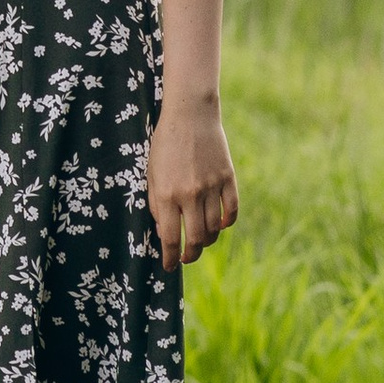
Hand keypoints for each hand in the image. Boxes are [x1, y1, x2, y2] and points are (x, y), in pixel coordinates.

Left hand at [147, 95, 237, 268]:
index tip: (169, 267)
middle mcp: (191, 194)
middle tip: (186, 258)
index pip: (170, 237)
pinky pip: (232, 211)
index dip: (170, 257)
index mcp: (168, 193)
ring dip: (208, 240)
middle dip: (190, 255)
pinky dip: (227, 223)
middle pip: (196, 239)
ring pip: (215, 228)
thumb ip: (156, 203)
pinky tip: (219, 225)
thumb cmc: (165, 144)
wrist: (190, 115)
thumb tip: (165, 231)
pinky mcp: (228, 179)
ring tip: (200, 241)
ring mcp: (212, 187)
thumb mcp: (151, 173)